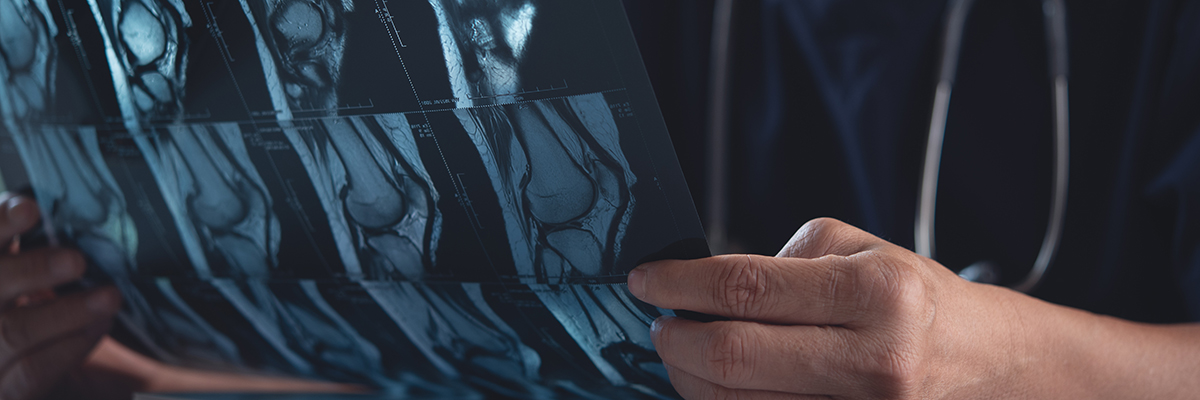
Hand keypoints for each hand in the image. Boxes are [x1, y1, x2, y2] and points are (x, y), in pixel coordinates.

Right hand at [0, 193, 120, 399]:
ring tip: (108, 297)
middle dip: (31, 270)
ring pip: (13, 332)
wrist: (22, 369)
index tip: (29, 208)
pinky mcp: (6, 391)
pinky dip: (70, 346)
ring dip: (64, 312)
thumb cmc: (28, 313)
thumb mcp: (22, 275)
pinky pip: (33, 370)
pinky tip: (100, 326)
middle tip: (75, 260)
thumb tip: (63, 214)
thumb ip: (28, 248)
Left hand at [628, 218, 1038, 398]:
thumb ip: (782, 262)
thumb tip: (702, 287)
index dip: (680, 284)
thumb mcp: (861, 249)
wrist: (986, 362)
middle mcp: (873, 361)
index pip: (747, 288)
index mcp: (876, 293)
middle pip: (735, 357)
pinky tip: (718, 381)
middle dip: (676, 340)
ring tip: (687, 352)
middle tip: (659, 322)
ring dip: (692, 378)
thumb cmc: (914, 299)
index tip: (645, 280)